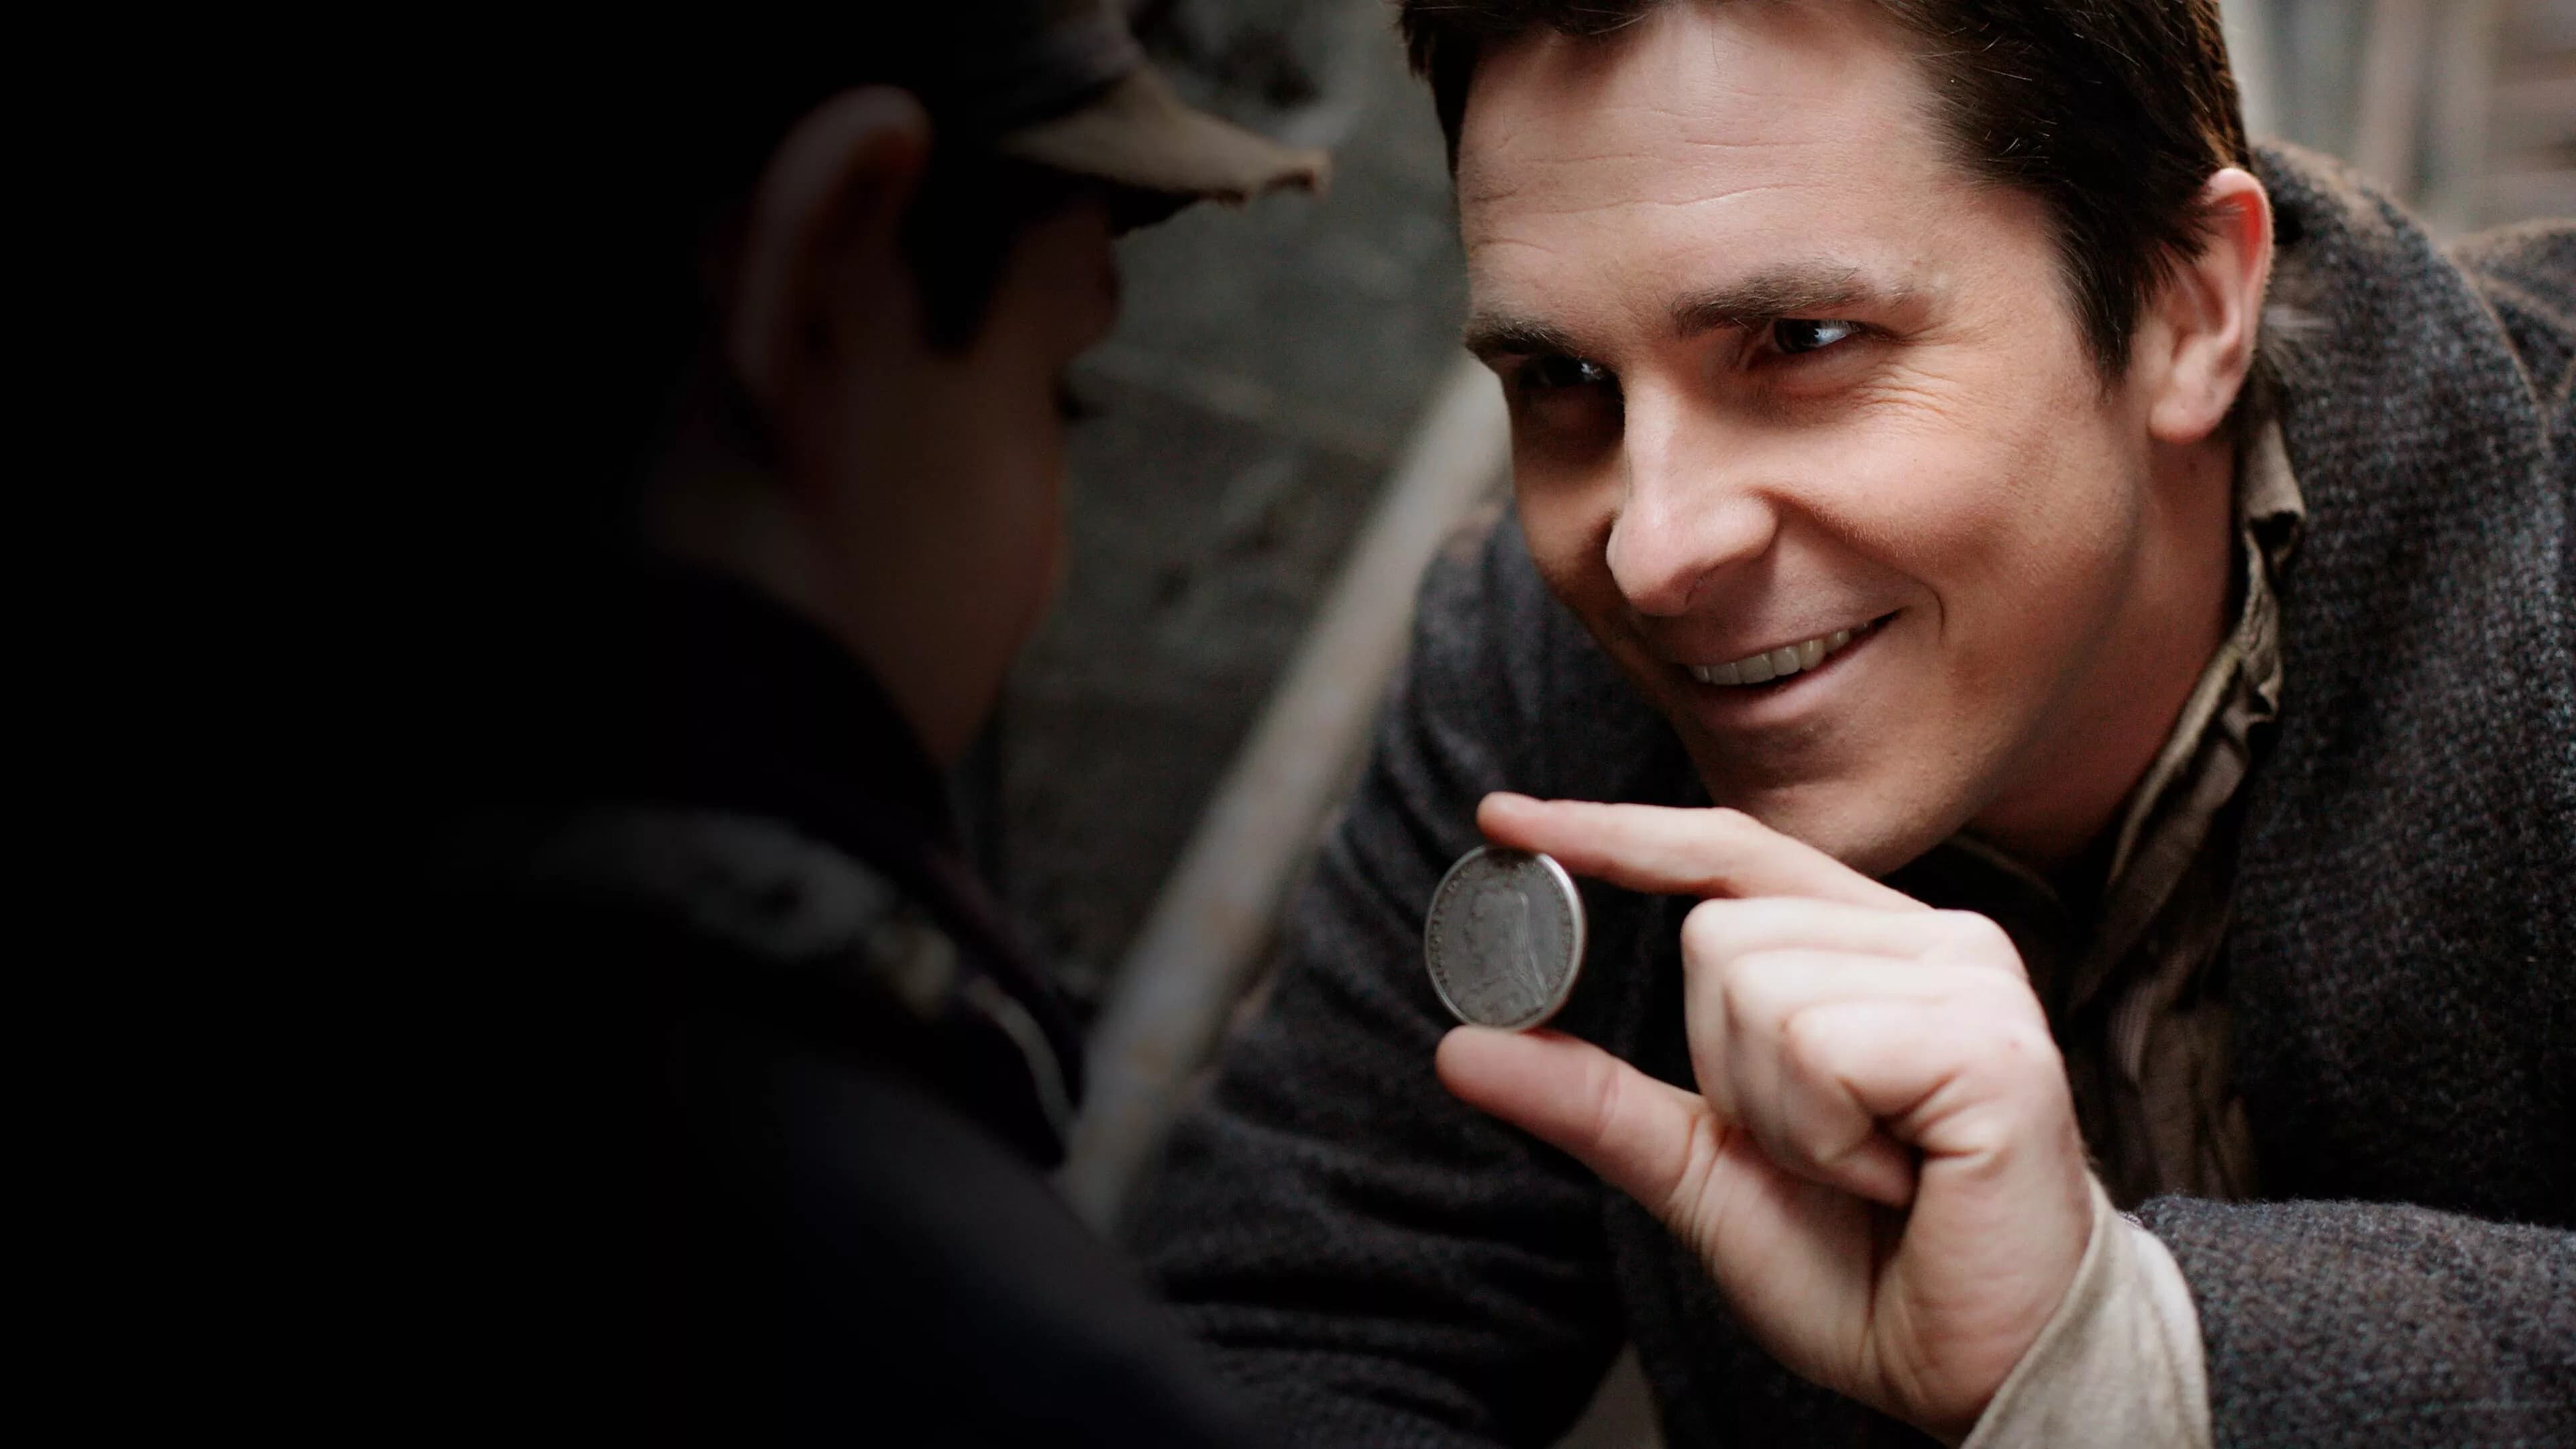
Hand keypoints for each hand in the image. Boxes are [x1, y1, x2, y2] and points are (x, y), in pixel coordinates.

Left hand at [1437, 794, 2093, 1441]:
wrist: (1980, 1372)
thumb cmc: (1867, 1268)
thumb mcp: (1700, 1170)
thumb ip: (1594, 1100)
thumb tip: (1461, 1046)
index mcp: (1870, 948)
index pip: (1726, 852)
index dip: (1615, 832)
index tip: (1501, 819)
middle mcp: (1931, 938)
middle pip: (1715, 932)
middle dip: (1727, 1070)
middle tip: (1825, 1153)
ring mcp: (1971, 980)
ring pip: (1754, 987)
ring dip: (1780, 1116)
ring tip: (1870, 1169)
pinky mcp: (1991, 1041)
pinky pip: (1816, 1048)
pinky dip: (1824, 1138)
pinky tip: (1900, 1177)